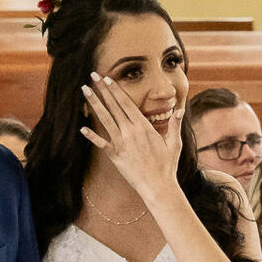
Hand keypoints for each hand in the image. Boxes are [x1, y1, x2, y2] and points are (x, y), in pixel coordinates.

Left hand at [81, 71, 181, 198]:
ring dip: (94, 104)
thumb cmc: (167, 165)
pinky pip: (101, 144)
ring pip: (105, 119)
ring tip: (85, 90)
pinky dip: (92, 136)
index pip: (126, 103)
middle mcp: (130, 132)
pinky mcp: (115, 156)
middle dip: (103, 90)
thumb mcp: (174, 142)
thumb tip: (179, 109)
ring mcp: (121, 144)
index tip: (108, 79)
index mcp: (144, 126)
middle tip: (93, 75)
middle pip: (114, 106)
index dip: (116, 90)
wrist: (158, 186)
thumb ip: (175, 124)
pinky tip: (82, 128)